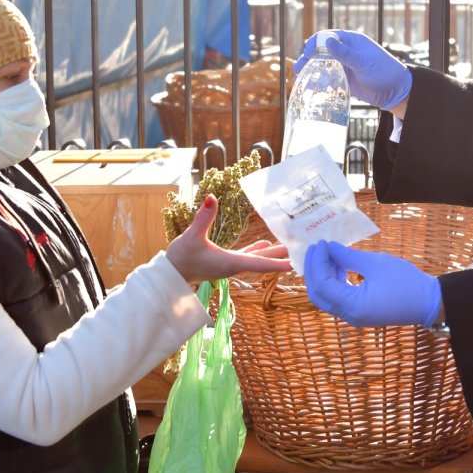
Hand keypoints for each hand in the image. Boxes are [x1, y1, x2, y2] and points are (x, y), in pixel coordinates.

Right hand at [165, 195, 290, 283]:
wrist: (171, 274)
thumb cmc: (181, 258)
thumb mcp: (192, 236)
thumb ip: (203, 218)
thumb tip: (211, 198)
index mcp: (229, 262)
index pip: (259, 264)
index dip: (277, 263)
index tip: (295, 263)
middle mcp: (234, 266)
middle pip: (263, 261)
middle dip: (282, 256)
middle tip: (302, 252)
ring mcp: (230, 264)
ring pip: (257, 259)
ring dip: (273, 254)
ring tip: (290, 247)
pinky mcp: (225, 261)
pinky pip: (247, 256)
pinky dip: (258, 251)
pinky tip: (266, 244)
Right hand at [293, 30, 411, 110]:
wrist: (395, 90)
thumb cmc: (384, 71)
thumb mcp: (364, 62)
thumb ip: (345, 54)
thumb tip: (327, 42)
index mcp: (351, 40)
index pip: (327, 37)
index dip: (314, 44)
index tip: (307, 54)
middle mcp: (345, 50)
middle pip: (321, 50)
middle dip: (308, 57)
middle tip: (298, 68)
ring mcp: (344, 64)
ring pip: (322, 64)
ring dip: (310, 69)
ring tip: (299, 76)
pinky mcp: (344, 78)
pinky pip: (327, 77)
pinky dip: (318, 79)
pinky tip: (311, 85)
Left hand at [304, 240, 442, 328]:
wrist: (429, 302)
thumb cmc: (406, 282)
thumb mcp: (375, 263)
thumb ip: (348, 256)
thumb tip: (329, 247)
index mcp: (353, 306)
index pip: (322, 284)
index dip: (317, 262)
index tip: (321, 243)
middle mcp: (349, 315)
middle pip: (318, 294)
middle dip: (313, 270)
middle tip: (315, 248)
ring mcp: (353, 316)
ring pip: (326, 297)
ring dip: (322, 275)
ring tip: (327, 253)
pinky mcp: (359, 312)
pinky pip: (338, 298)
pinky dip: (334, 282)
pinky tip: (338, 265)